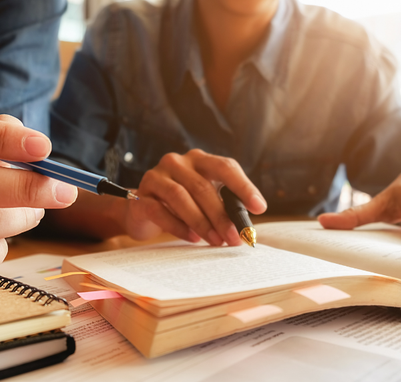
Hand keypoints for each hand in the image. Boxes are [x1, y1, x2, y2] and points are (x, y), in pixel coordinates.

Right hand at [123, 149, 266, 245]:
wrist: (142, 211)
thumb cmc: (181, 205)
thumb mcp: (205, 201)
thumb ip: (224, 206)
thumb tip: (246, 227)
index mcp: (198, 159)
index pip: (225, 166)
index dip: (244, 186)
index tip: (259, 208)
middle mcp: (176, 162)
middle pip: (202, 186)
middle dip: (221, 215)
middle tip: (234, 237)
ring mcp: (156, 177)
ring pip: (181, 197)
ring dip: (201, 222)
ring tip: (216, 241)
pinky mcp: (141, 196)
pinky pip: (160, 211)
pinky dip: (179, 227)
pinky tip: (193, 239)